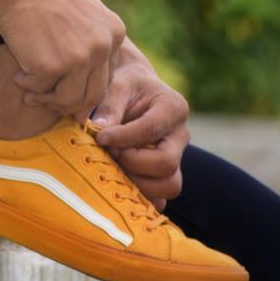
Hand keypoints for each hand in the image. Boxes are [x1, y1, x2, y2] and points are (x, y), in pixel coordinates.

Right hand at [0, 0, 126, 118]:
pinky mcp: (52, 67)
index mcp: (114, 32)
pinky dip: (28, 86)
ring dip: (48, 99)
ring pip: (69, 100)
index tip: (63, 85)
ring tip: (29, 88)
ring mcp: (79, 59)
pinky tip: (18, 73)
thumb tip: (84, 89)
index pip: (106, 76)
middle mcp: (102, 47)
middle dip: (68, 102)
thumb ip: (92, 41)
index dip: (83, 85)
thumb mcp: (83, 10)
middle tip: (46, 97)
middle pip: (93, 94)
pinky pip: (40, 90)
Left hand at [89, 58, 190, 210]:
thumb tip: (99, 130)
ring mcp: (177, 157)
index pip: (151, 129)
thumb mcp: (118, 84)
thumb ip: (110, 105)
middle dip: (132, 162)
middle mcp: (180, 135)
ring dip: (137, 182)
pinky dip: (141, 196)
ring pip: (169, 185)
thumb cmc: (126, 84)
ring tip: (114, 166)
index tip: (100, 137)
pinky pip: (162, 197)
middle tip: (109, 152)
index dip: (123, 137)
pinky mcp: (166, 174)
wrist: (134, 90)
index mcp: (173, 107)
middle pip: (166, 164)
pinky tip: (120, 180)